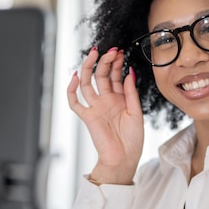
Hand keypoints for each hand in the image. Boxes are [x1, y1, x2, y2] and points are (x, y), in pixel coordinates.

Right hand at [67, 47, 143, 184]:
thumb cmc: (133, 139)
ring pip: (88, 83)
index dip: (116, 63)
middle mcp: (106, 100)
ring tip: (94, 54)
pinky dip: (72, 90)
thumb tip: (129, 72)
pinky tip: (76, 77)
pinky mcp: (87, 117)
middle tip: (111, 50)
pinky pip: (75, 102)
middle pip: (101, 75)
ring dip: (90, 68)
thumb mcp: (136, 112)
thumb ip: (131, 92)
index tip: (120, 51)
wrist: (124, 158)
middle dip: (105, 61)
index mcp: (119, 99)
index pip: (115, 75)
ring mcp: (95, 107)